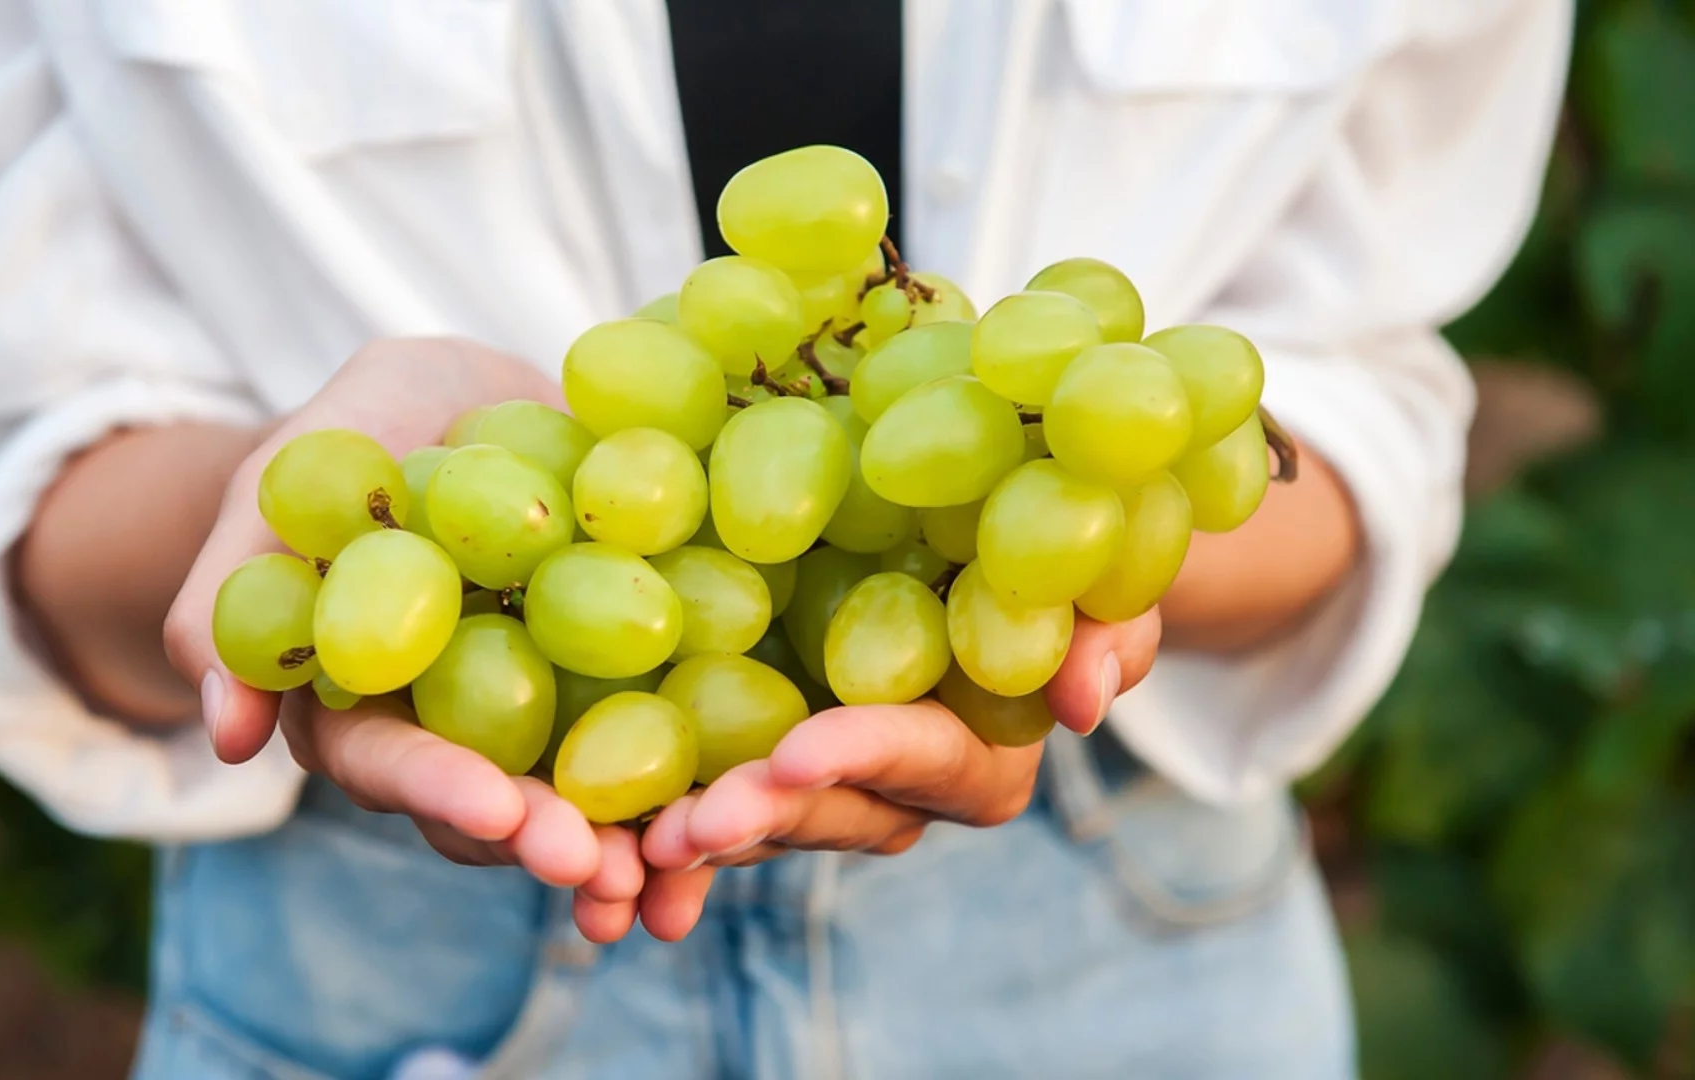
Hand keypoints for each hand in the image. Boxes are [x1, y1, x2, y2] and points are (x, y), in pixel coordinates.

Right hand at [162, 338, 644, 939]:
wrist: (462, 397)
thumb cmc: (354, 432)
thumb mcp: (291, 476)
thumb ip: (241, 587)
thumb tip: (225, 735)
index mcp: (363, 701)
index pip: (388, 760)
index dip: (440, 788)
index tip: (498, 812)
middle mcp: (457, 730)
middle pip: (494, 807)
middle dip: (545, 840)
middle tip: (601, 864)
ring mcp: (547, 715)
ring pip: (584, 798)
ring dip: (632, 845)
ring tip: (685, 867)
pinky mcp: (628, 682)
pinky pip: (666, 742)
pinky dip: (704, 781)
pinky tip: (761, 803)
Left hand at [635, 609, 1160, 940]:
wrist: (985, 545)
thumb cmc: (1058, 560)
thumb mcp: (1107, 579)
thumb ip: (1111, 628)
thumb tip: (1085, 697)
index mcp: (977, 755)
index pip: (922, 758)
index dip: (863, 755)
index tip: (796, 752)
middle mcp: (896, 791)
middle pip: (826, 813)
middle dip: (758, 819)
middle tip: (687, 824)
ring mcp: (821, 784)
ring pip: (756, 824)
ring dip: (690, 842)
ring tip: (622, 853)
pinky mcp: (758, 755)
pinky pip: (706, 802)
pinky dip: (650, 829)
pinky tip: (593, 852)